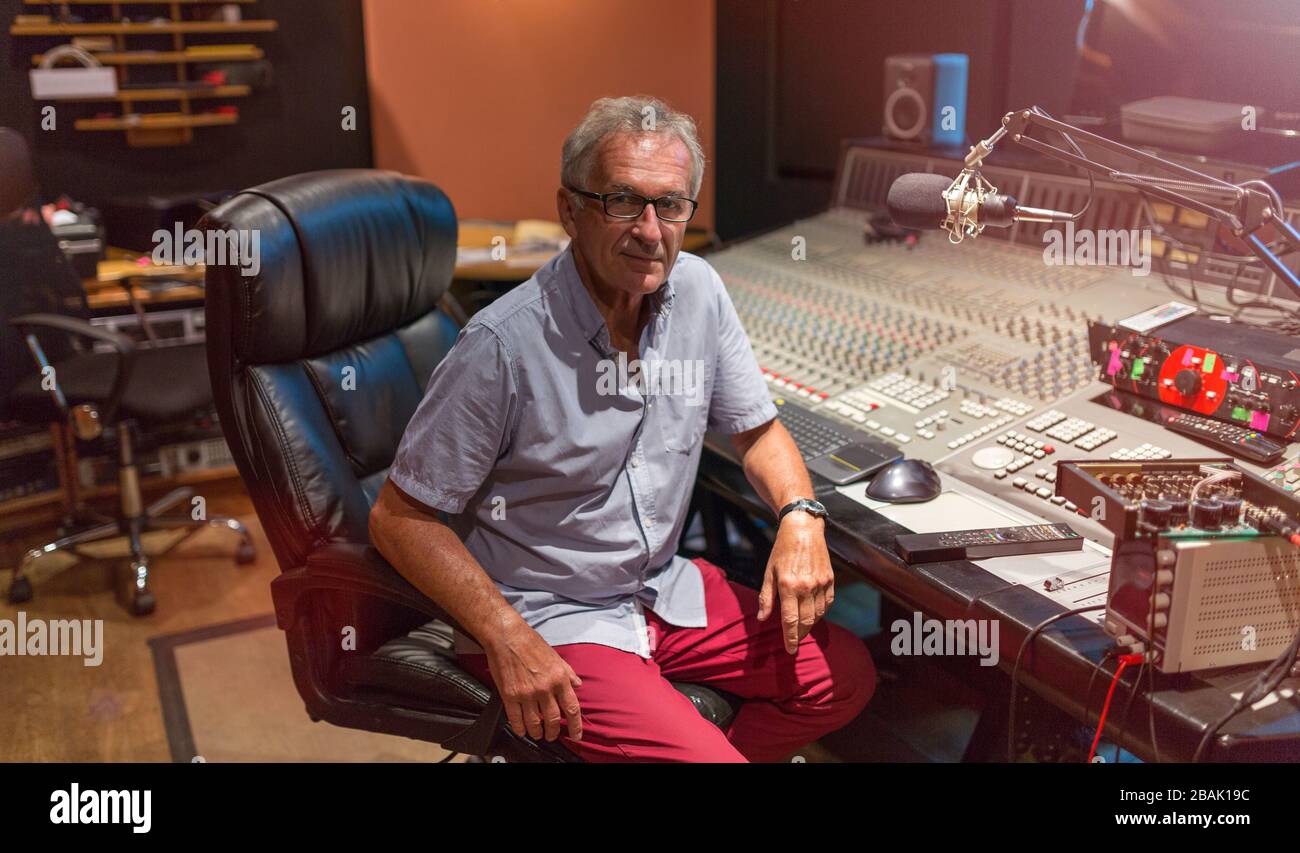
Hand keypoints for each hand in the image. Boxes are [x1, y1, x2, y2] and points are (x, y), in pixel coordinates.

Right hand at [484, 620, 582, 741]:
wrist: (507, 636)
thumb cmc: (531, 643)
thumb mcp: (556, 656)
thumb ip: (568, 673)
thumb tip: (577, 684)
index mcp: (559, 678)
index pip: (572, 709)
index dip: (576, 726)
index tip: (576, 736)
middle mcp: (545, 688)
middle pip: (553, 720)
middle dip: (553, 732)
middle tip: (552, 735)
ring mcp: (526, 693)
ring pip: (534, 723)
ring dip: (537, 732)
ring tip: (538, 734)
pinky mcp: (509, 695)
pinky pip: (516, 718)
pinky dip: (520, 728)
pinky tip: (522, 731)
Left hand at [757, 512, 834, 653]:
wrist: (803, 530)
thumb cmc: (782, 551)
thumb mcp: (769, 572)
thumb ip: (766, 597)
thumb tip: (762, 618)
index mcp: (788, 585)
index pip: (790, 620)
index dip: (790, 638)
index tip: (790, 650)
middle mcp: (806, 586)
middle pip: (806, 621)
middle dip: (800, 635)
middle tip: (794, 642)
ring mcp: (821, 583)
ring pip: (818, 615)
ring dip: (810, 625)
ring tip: (801, 628)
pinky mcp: (830, 580)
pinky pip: (828, 604)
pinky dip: (821, 613)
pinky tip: (813, 613)